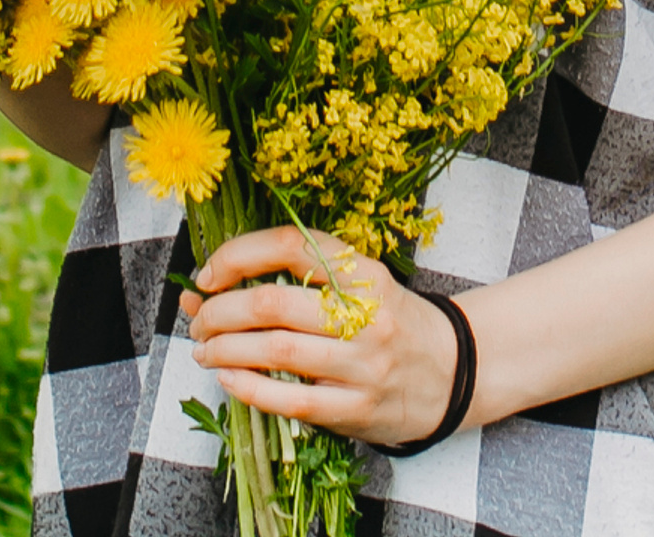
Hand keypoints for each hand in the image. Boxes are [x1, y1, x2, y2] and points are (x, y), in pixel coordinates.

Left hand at [181, 227, 466, 447]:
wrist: (454, 371)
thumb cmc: (391, 321)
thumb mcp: (359, 284)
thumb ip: (295, 281)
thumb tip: (208, 286)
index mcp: (362, 270)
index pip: (289, 245)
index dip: (238, 256)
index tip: (208, 274)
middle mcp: (364, 312)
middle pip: (273, 303)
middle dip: (220, 312)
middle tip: (198, 320)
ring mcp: (362, 363)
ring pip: (276, 351)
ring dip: (226, 350)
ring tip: (204, 350)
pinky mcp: (357, 408)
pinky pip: (291, 400)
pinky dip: (250, 388)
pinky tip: (229, 379)